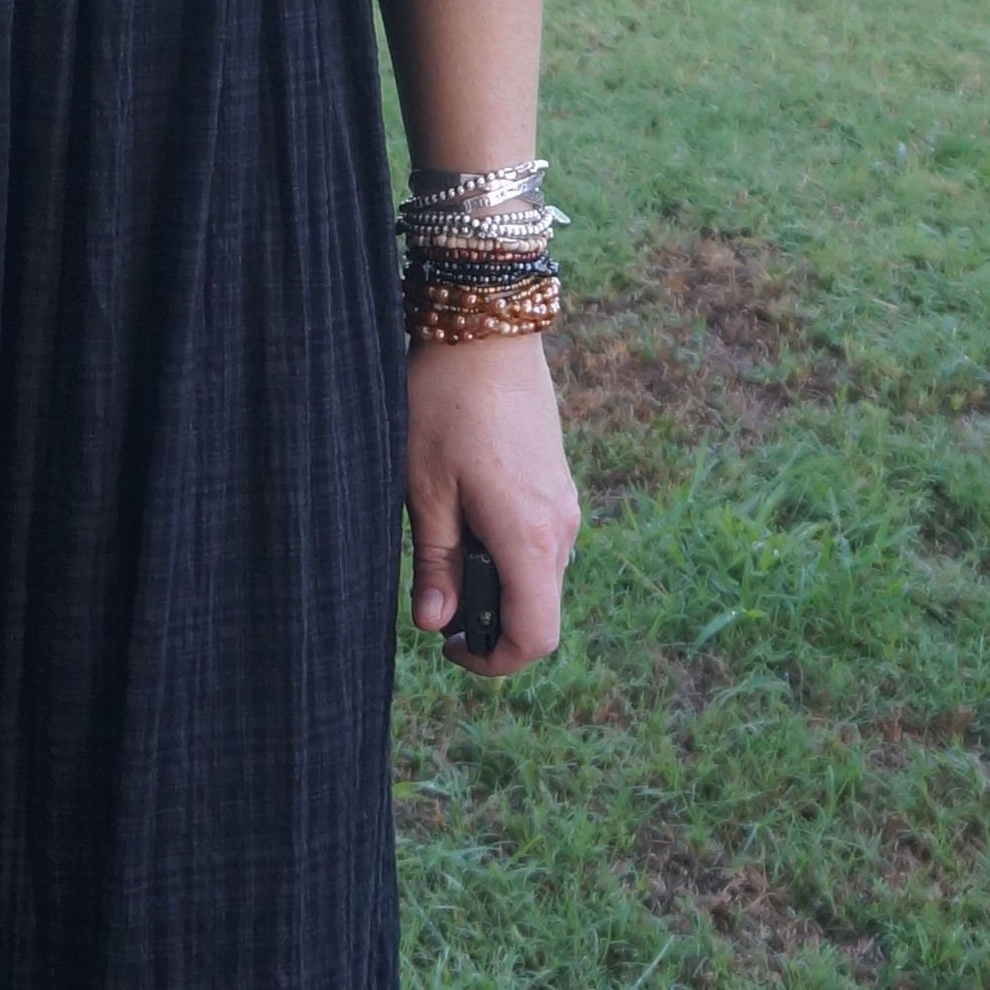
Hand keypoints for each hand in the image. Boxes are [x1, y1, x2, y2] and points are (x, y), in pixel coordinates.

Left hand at [406, 332, 578, 676]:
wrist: (486, 329)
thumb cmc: (445, 404)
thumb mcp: (425, 488)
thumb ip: (436, 561)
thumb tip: (437, 623)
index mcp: (529, 539)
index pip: (534, 637)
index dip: (492, 660)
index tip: (447, 646)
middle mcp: (561, 528)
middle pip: (538, 609)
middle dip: (488, 619)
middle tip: (433, 596)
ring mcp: (564, 502)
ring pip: (538, 574)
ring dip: (495, 581)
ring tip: (442, 542)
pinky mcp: (557, 481)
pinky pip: (539, 540)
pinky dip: (505, 550)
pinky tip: (463, 512)